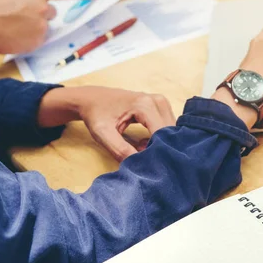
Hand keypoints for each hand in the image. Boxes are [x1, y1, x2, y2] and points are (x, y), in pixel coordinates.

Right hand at [0, 0, 98, 54]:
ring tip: (14, 26)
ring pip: (44, 26)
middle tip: (21, 16)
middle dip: (41, 15)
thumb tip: (43, 10)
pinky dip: (29, 39)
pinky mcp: (38, 40)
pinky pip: (39, 39)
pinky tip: (15, 36)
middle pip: (52, 13)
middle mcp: (43, 8)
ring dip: (34, 27)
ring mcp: (41, 25)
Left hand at [37, 87, 176, 161]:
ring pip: (170, 131)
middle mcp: (157, 101)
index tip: (144, 163)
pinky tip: (143, 142)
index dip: (155, 152)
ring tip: (139, 147)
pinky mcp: (161, 105)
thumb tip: (139, 164)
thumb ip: (120, 149)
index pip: (162, 134)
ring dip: (158, 143)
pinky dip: (158, 138)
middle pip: (169, 133)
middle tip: (139, 156)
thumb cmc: (96, 115)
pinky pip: (167, 126)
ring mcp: (161, 102)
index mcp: (145, 105)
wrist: (92, 99)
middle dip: (158, 148)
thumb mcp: (102, 134)